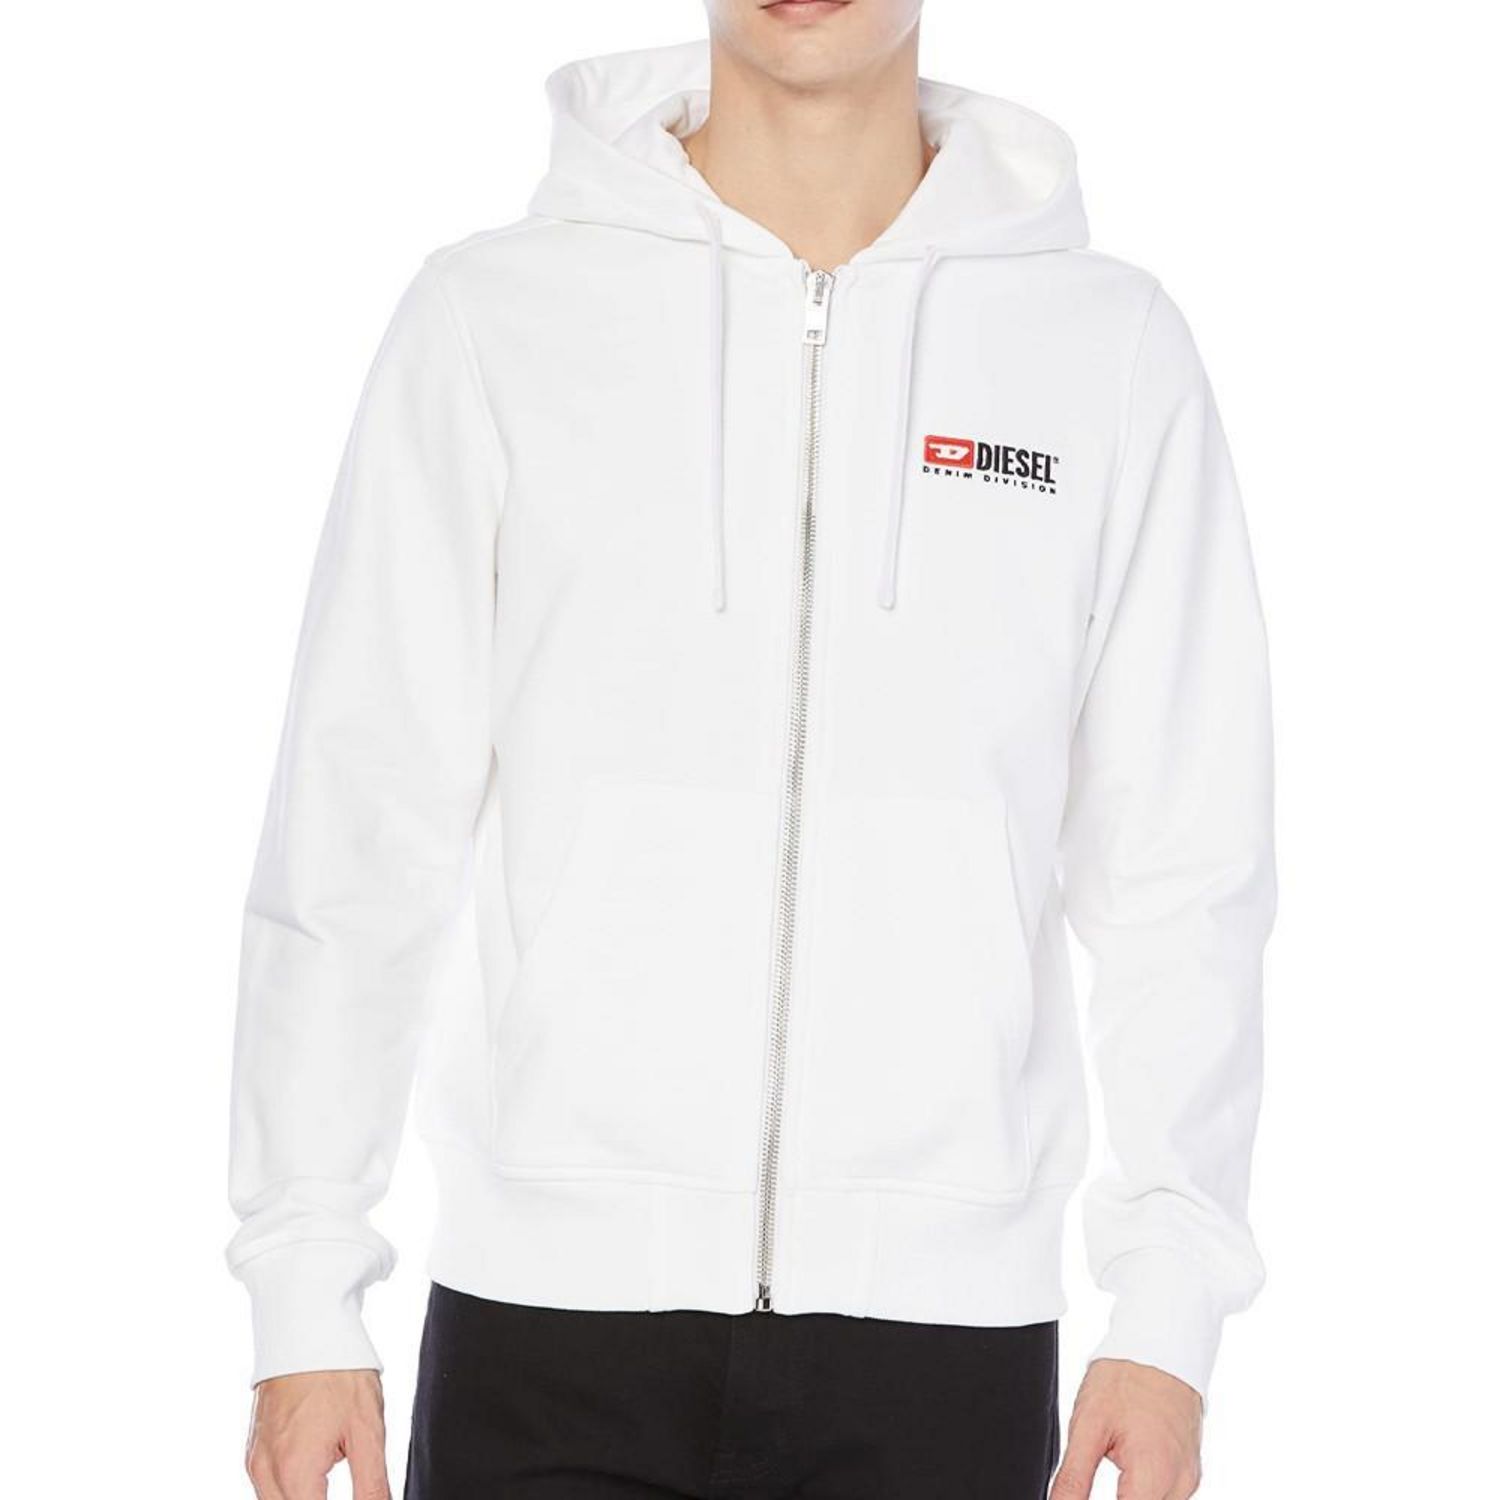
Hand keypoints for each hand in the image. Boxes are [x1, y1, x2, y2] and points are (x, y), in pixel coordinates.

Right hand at [245, 1369, 390, 1498]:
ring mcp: (255, 1460)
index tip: (360, 1495)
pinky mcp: (253, 1447)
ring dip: (304, 1495)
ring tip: (333, 1455)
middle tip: (346, 1471)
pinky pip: (268, 1484)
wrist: (308, 1326)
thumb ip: (372, 1485)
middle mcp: (265, 1471)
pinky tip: (316, 1453)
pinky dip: (292, 1483)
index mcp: (294, 1472)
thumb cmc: (339, 1371)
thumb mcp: (367, 1430)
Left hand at [1051, 1358, 1202, 1498]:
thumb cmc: (1123, 1378)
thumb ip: (1073, 1479)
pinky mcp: (1190, 1470)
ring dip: (1132, 1499)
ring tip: (1114, 1469)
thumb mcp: (1087, 1426)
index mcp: (1154, 1475)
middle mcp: (1180, 1484)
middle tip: (1089, 1481)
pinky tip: (1129, 1474)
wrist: (1158, 1344)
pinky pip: (1167, 1496)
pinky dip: (1145, 1492)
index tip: (1077, 1497)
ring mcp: (1189, 1478)